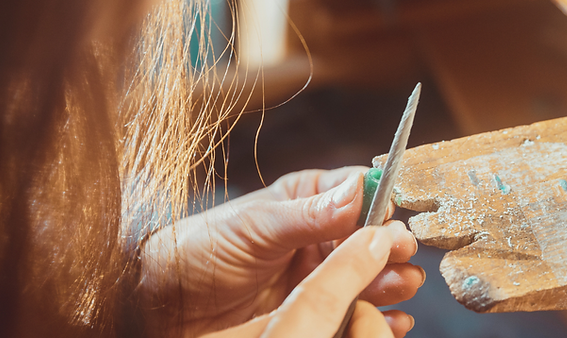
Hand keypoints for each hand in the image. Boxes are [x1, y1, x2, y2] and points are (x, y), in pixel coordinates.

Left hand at [138, 167, 423, 337]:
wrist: (165, 304)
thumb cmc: (200, 251)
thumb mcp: (256, 227)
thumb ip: (310, 214)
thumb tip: (359, 189)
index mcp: (308, 202)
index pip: (361, 193)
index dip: (382, 205)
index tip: (394, 219)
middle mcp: (320, 237)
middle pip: (374, 238)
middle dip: (392, 246)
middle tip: (401, 255)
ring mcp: (320, 277)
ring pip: (372, 275)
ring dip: (392, 280)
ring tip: (400, 285)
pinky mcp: (317, 312)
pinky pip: (356, 311)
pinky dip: (379, 315)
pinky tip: (391, 319)